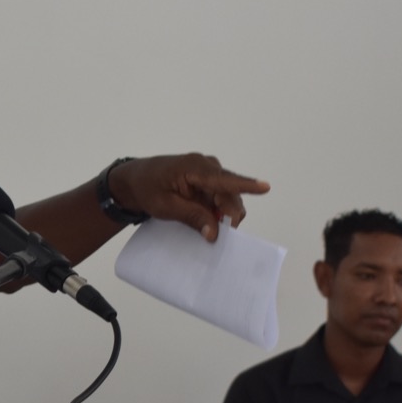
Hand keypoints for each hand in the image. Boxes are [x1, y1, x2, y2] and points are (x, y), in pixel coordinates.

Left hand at [110, 154, 269, 240]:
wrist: (135, 180)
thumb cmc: (147, 189)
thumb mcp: (165, 207)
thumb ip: (192, 217)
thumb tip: (215, 232)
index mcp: (195, 168)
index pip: (224, 179)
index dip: (246, 185)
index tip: (266, 187)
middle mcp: (208, 166)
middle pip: (231, 195)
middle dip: (227, 217)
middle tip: (213, 236)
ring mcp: (210, 173)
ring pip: (229, 199)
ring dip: (221, 216)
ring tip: (205, 228)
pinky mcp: (209, 181)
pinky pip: (221, 199)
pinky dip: (217, 213)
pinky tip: (207, 222)